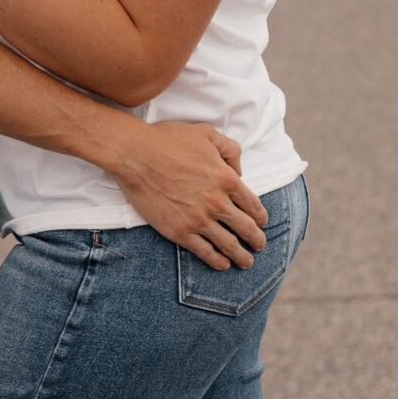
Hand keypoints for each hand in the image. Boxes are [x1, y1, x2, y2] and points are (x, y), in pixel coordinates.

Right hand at [106, 120, 266, 270]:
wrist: (135, 155)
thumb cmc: (168, 140)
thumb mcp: (207, 133)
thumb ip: (230, 150)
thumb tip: (239, 170)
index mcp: (227, 179)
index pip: (253, 204)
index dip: (261, 216)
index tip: (262, 222)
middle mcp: (217, 203)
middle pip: (246, 228)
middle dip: (257, 239)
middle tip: (260, 245)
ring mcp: (198, 219)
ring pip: (229, 244)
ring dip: (241, 255)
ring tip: (247, 262)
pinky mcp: (179, 231)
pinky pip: (204, 252)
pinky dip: (217, 261)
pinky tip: (223, 264)